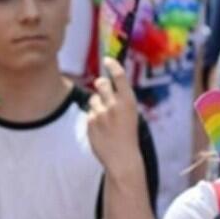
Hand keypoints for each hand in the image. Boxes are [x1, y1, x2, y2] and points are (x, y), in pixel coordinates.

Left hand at [87, 58, 141, 174]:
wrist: (122, 158)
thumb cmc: (128, 136)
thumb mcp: (130, 114)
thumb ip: (118, 100)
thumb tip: (100, 84)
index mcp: (129, 102)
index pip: (119, 76)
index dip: (112, 65)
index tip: (107, 59)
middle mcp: (114, 105)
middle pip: (101, 83)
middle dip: (100, 83)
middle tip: (100, 85)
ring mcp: (101, 113)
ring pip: (93, 100)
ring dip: (97, 105)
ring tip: (106, 120)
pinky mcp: (90, 122)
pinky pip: (89, 114)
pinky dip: (94, 119)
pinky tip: (101, 130)